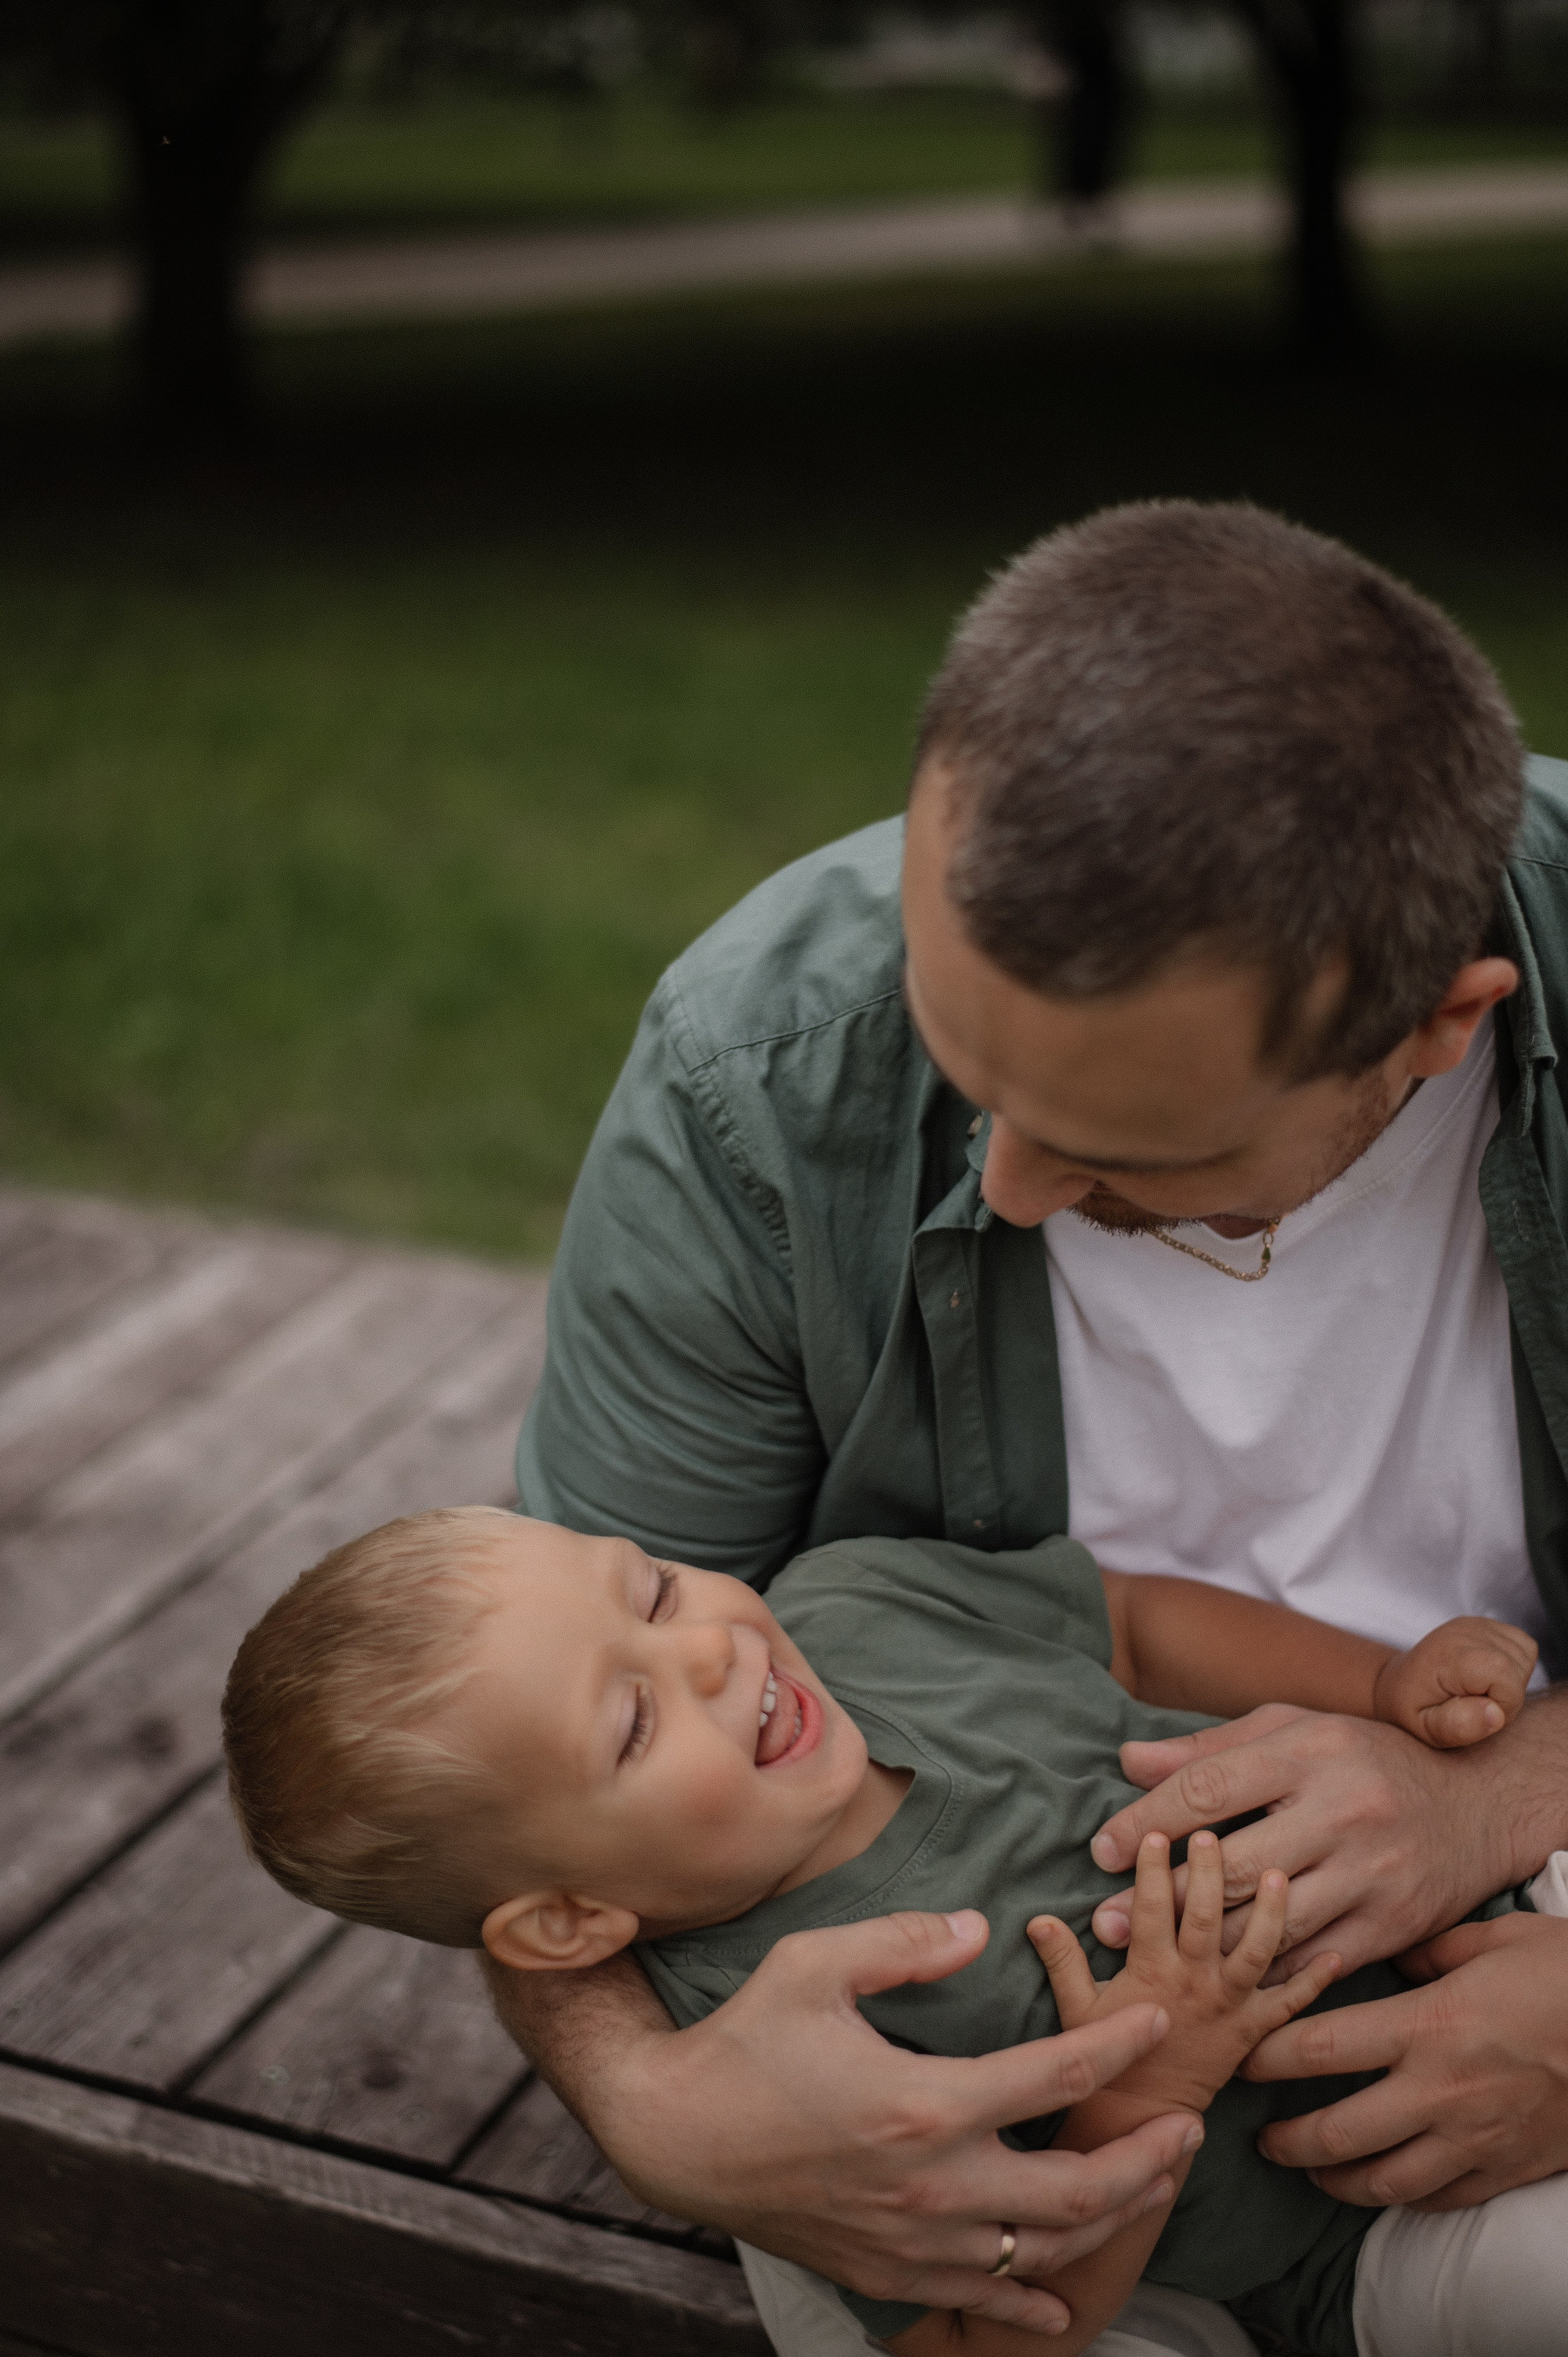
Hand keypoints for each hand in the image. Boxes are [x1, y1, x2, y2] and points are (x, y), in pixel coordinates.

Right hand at [602, 1912, 1198, 2330]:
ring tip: (1152, 2185)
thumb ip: (905, 1944)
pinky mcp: (889, 2274)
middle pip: (1077, 2187)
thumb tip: (982, 1931)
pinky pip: (983, 2299)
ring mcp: (914, 2241)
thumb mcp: (815, 1963)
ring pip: (1044, 2250)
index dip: (1116, 2046)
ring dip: (1112, 2218)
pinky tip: (1067, 2300)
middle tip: (1188, 2125)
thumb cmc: (744, 2040)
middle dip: (1147, 2159)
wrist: (675, 2137)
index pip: (1054, 2077)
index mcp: (925, 2102)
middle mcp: (933, 2186)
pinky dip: (1034, 2301)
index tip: (1155, 2021)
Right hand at [1032, 1834, 1338, 2116]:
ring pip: (1256, 1949)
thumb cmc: (1110, 2061)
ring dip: (1270, 1911)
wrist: (1146, 2118)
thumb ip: (1061, 1961)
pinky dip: (1315, 1978)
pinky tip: (1336, 1950)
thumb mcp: (1077, 2010)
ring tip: (1280, 1872)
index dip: (1151, 1869)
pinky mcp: (1254, 2028)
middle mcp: (1195, 1982)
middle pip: (1206, 1918)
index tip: (1154, 1832)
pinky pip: (1291, 2002)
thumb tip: (1035, 1918)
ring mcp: (1229, 2004)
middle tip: (1214, 1834)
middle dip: (1210, 1873)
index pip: (1150, 1908)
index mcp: (1151, 1972)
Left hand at [1087, 1703, 1535, 1975]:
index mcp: (1309, 1752)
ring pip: (1269, 1924)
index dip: (1147, 1820)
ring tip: (1144, 1960)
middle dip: (1160, 1899)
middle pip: (1235, 1865)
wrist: (1476, 1804)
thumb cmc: (1364, 1758)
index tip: (1102, 1849)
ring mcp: (1370, 1874)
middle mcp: (1342, 1812)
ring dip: (1198, 1947)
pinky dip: (1260, 1977)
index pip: (1209, 1788)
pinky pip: (1312, 1962)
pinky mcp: (1389, 1926)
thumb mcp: (1293, 1729)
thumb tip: (1128, 1760)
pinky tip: (1215, 1986)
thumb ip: (1209, 1749)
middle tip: (1105, 1920)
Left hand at [1242, 1910, 1567, 2206]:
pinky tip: (1379, 2185)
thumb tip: (1397, 1953)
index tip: (1239, 2055)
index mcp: (1428, 2026)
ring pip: (1383, 2180)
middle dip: (1287, 2139)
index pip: (1321, 2048)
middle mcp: (1441, 2090)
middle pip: (1338, 2131)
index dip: (1267, 2055)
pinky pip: (1437, 2198)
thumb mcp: (1497, 1938)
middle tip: (1260, 2135)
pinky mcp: (1505, 2169)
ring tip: (1308, 2169)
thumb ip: (1432, 1947)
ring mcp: (1473, 2139)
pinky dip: (1399, 2197)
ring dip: (1334, 2180)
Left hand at [1372, 1617, 1537, 1748]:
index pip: (1507, 1677)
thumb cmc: (1412, 1710)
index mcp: (1449, 1654)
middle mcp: (1464, 1631)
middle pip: (1520, 1665)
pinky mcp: (1484, 1624)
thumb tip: (1495, 1714)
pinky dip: (1514, 1664)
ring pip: (1525, 1653)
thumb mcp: (1427, 1729)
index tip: (1477, 1711)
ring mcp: (1476, 1623)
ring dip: (1512, 1680)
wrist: (1396, 1684)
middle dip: (1508, 1695)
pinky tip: (1487, 1676)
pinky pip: (1522, 1644)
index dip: (1503, 1705)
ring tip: (1479, 1690)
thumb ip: (1459, 1726)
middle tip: (1475, 1703)